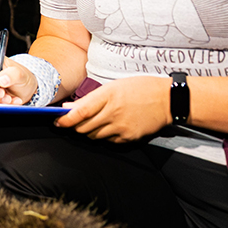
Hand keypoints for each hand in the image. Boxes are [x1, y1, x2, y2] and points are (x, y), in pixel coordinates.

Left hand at [55, 77, 171, 141]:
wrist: (169, 100)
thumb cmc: (141, 88)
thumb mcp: (114, 86)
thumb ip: (90, 98)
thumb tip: (69, 107)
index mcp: (108, 96)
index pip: (80, 112)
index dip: (66, 120)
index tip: (58, 122)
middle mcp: (113, 113)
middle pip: (84, 127)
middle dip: (75, 126)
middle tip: (73, 122)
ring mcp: (122, 127)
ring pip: (94, 136)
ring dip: (88, 132)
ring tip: (93, 123)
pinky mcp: (129, 137)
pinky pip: (109, 141)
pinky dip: (104, 136)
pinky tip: (109, 127)